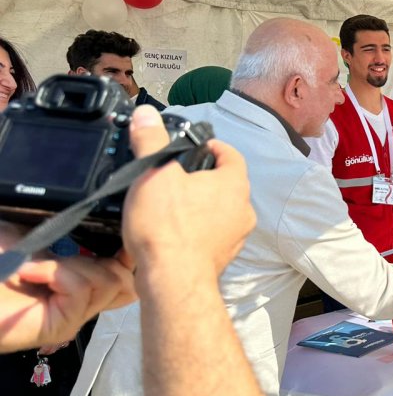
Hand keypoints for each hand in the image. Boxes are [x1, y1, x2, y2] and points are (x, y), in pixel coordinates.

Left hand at [0, 223, 135, 352]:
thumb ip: (74, 237)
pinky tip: (28, 273)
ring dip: (71, 266)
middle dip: (100, 259)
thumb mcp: (39, 237)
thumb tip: (117, 230)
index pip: (127, 273)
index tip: (123, 238)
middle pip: (125, 278)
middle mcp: (83, 301)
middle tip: (62, 258)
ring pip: (107, 282)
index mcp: (81, 280)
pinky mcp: (63, 325)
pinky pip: (81, 290)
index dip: (130, 256)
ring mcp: (75, 315)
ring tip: (36, 267)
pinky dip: (54, 273)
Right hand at [121, 106, 255, 276]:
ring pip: (221, 211)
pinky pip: (213, 235)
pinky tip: (175, 231)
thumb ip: (151, 140)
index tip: (196, 145)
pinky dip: (198, 230)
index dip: (213, 146)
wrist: (172, 281)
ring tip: (173, 203)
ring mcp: (236, 237)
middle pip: (227, 183)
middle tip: (178, 174)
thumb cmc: (167, 227)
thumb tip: (146, 114)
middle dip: (204, 177)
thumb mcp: (153, 173)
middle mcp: (243, 210)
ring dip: (202, 205)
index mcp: (233, 184)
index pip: (231, 154)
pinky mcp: (223, 258)